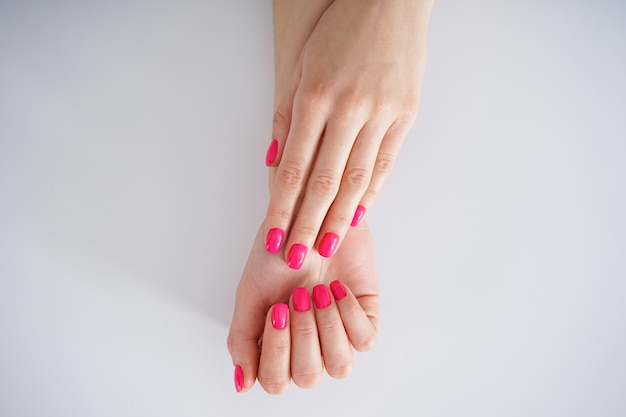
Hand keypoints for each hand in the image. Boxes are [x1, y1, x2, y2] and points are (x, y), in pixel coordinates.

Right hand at [227, 221, 378, 393]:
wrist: (309, 216)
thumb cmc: (279, 251)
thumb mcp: (251, 293)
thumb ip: (242, 339)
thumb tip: (243, 384)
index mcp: (277, 345)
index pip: (275, 381)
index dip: (276, 353)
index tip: (277, 310)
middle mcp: (308, 346)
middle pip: (307, 377)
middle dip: (301, 334)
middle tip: (298, 296)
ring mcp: (338, 334)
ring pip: (339, 366)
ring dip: (325, 328)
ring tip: (318, 292)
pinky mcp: (365, 318)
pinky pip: (364, 340)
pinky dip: (349, 315)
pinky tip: (337, 288)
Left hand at [264, 0, 432, 268]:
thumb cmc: (339, 30)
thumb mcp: (301, 66)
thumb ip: (286, 117)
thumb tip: (273, 165)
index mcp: (316, 96)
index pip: (295, 168)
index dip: (282, 208)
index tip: (273, 237)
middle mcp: (349, 109)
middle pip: (325, 182)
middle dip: (308, 225)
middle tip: (297, 259)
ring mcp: (382, 113)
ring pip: (358, 179)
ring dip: (340, 219)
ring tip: (326, 247)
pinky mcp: (407, 115)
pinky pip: (386, 162)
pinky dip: (371, 192)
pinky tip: (358, 215)